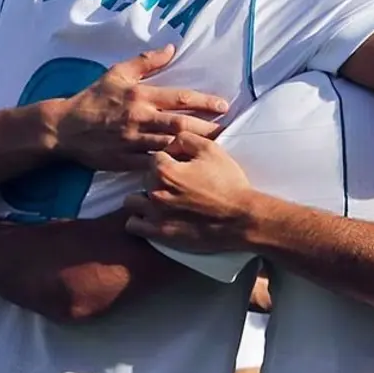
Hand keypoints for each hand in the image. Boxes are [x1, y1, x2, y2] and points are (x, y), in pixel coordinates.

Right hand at [49, 46, 229, 171]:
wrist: (64, 127)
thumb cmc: (93, 98)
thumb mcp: (117, 73)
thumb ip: (146, 61)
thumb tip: (172, 48)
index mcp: (141, 96)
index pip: (179, 98)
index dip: (204, 102)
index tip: (224, 106)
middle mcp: (140, 118)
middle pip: (181, 124)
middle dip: (208, 128)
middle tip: (229, 131)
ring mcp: (133, 140)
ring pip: (170, 145)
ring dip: (193, 148)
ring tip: (216, 151)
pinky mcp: (125, 160)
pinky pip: (152, 164)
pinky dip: (170, 166)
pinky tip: (188, 169)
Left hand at [124, 132, 253, 251]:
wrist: (241, 218)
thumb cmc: (228, 184)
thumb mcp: (212, 151)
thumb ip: (186, 138)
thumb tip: (172, 141)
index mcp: (165, 170)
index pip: (155, 157)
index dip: (169, 159)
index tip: (183, 166)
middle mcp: (156, 192)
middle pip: (143, 178)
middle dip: (157, 178)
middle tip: (178, 183)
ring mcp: (155, 215)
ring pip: (132, 201)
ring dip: (143, 198)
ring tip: (161, 200)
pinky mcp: (159, 233)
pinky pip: (133, 225)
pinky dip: (140, 219)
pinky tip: (154, 216)